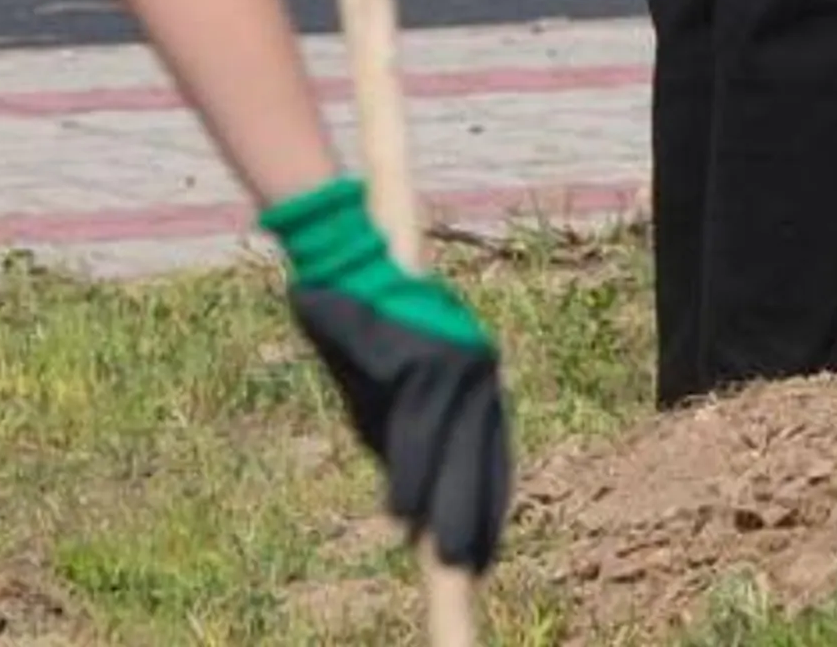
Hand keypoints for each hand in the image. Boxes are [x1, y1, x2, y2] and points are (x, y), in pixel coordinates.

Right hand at [265, 176, 512, 573]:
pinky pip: (417, 434)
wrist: (343, 268)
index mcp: (476, 376)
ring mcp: (457, 362)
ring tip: (442, 558)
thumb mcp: (385, 396)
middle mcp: (478, 369)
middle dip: (476, 517)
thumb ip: (402, 437)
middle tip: (472, 568)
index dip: (489, 502)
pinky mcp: (427, 361)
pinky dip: (409, 478)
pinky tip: (403, 518)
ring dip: (442, 509)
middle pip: (481, 457)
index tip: (486, 551)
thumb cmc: (361, 335)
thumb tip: (411, 502)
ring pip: (450, 453)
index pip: (492, 450)